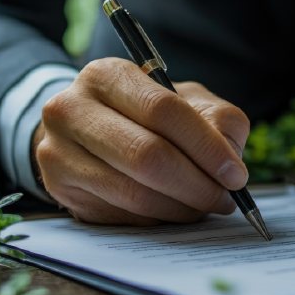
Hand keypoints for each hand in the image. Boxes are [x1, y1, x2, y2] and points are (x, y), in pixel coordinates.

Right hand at [32, 58, 249, 224]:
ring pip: (135, 194)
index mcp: (107, 75)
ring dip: (181, 208)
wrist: (86, 132)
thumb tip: (231, 160)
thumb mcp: (186, 101)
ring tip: (203, 205)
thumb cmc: (146, 114)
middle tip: (224, 199)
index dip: (206, 147)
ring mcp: (59, 152)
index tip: (235, 174)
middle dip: (197, 185)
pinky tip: (172, 209)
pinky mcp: (59, 189)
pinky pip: (122, 215)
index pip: (163, 111)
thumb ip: (218, 120)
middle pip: (147, 156)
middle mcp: (71, 110)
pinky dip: (158, 218)